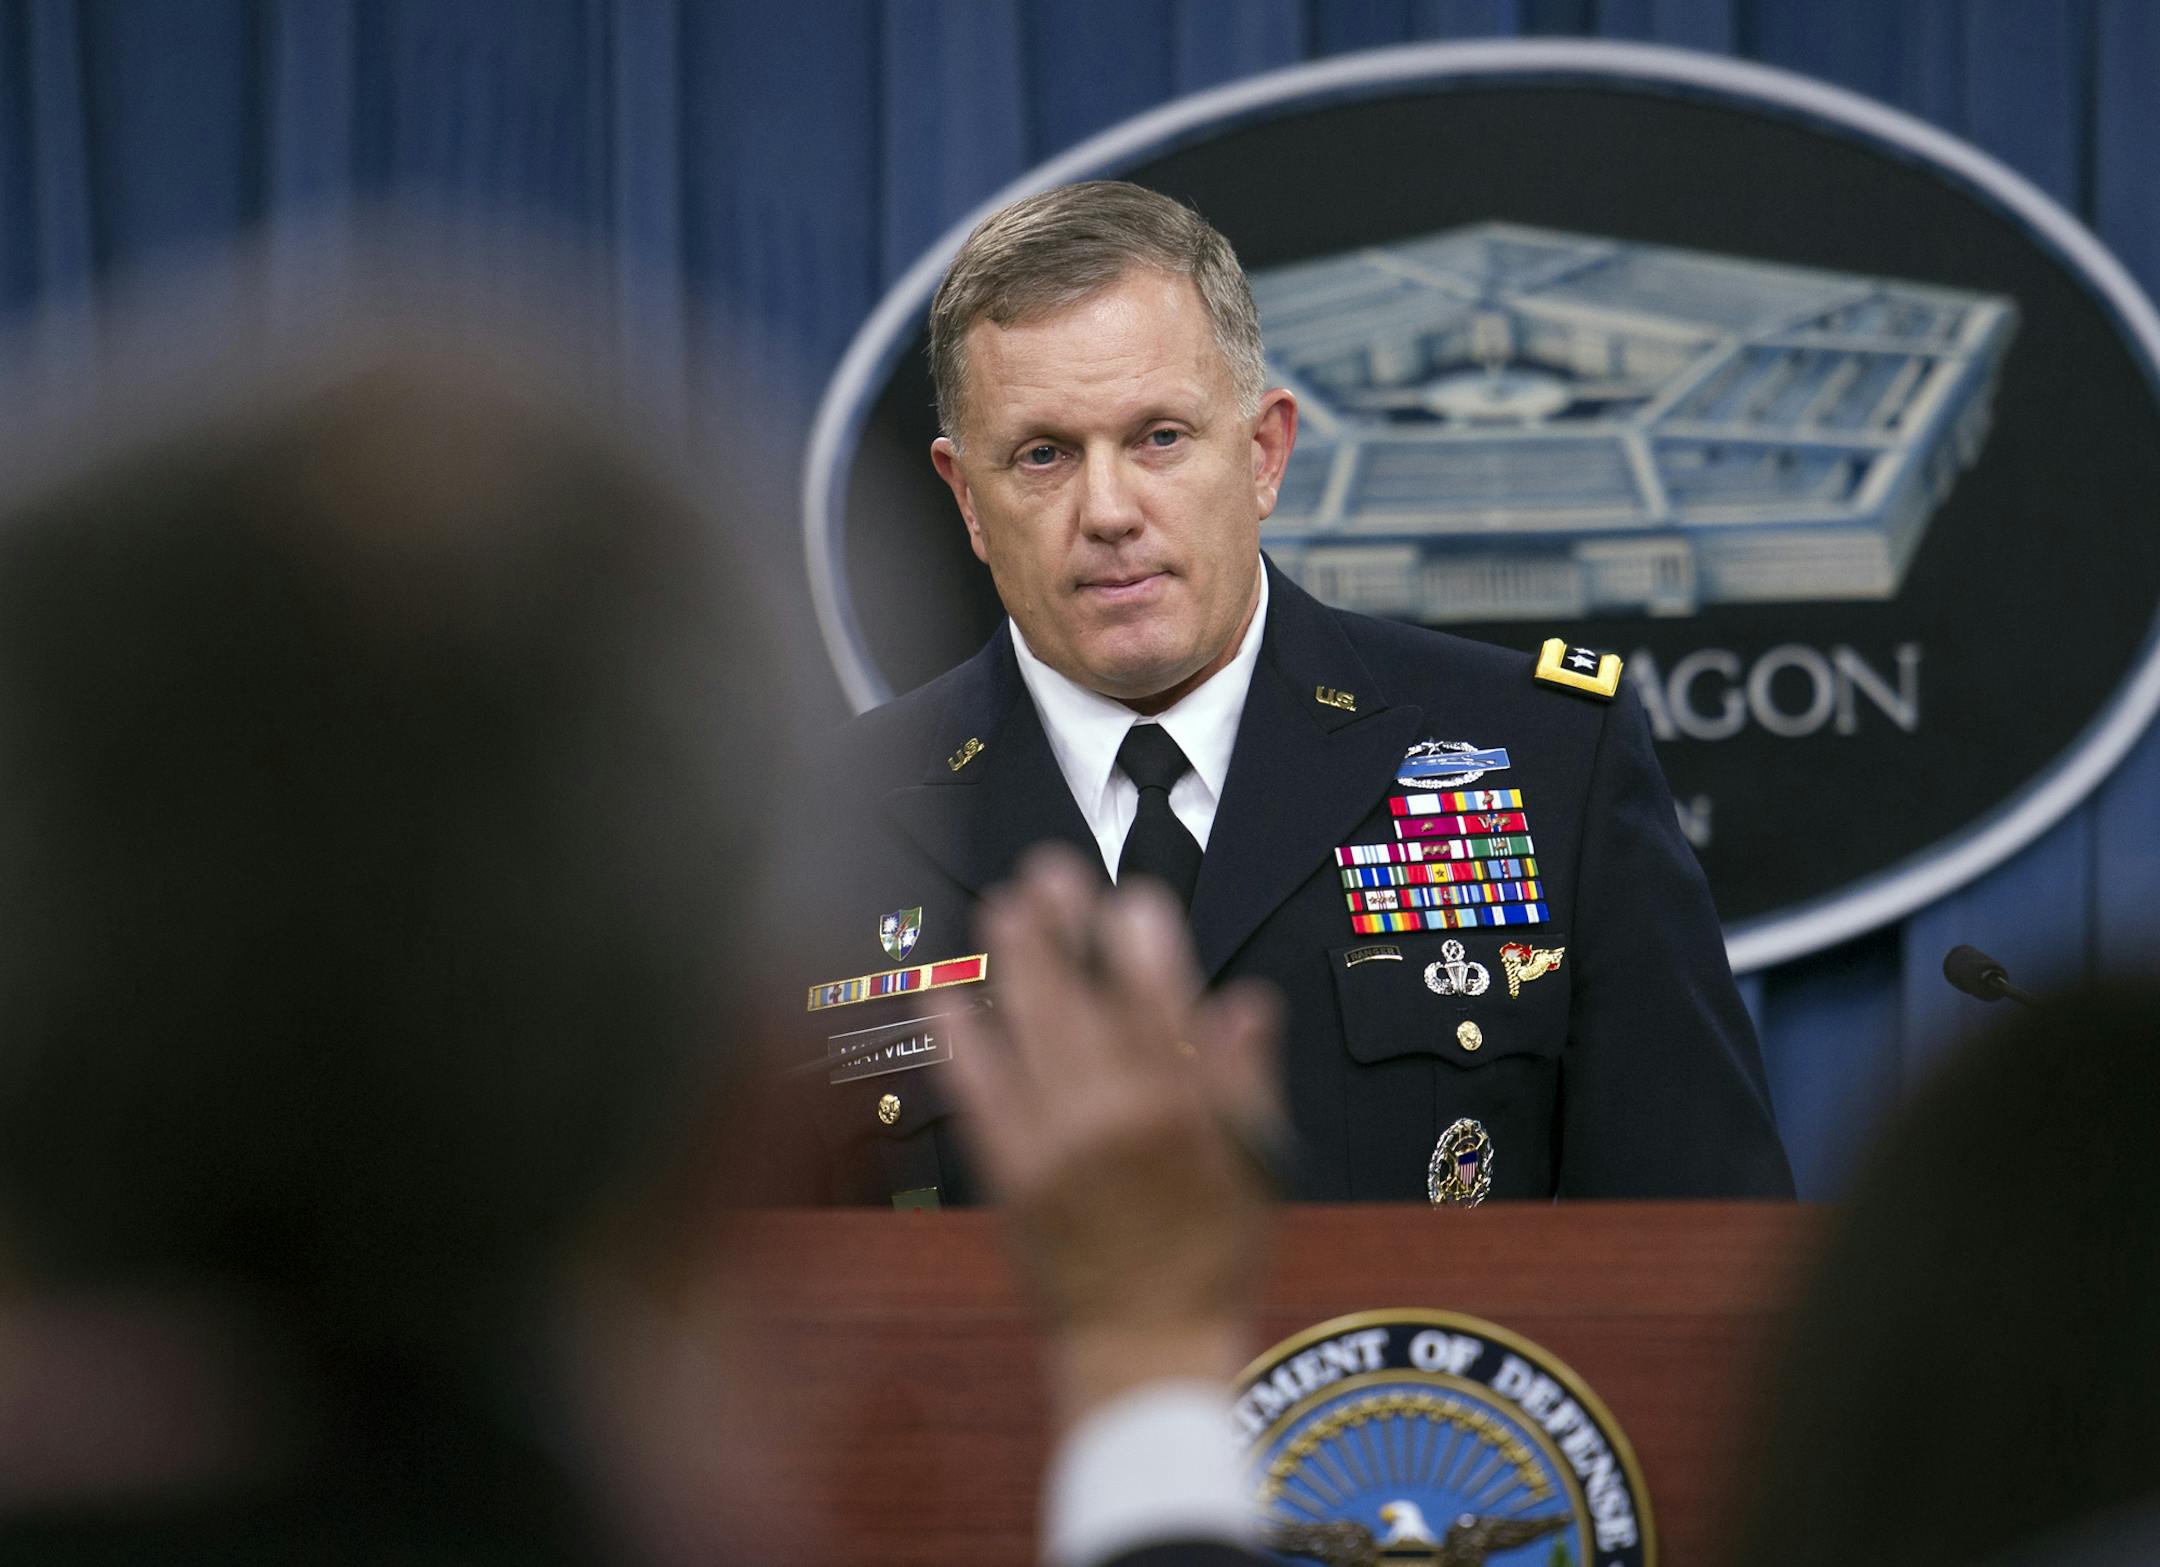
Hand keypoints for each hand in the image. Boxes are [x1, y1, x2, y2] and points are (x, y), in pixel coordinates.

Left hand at [949, 845, 1284, 1432]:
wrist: (1144, 1347)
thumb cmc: (1210, 1259)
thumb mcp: (1253, 1168)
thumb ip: (1243, 1081)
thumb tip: (1247, 1004)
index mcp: (1180, 1114)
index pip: (1158, 1005)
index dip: (1142, 943)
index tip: (1129, 895)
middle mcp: (1111, 1119)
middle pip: (1080, 1000)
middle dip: (1061, 929)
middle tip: (1047, 870)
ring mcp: (1052, 1144)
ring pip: (1027, 1033)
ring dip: (1011, 964)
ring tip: (1001, 908)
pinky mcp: (1008, 1172)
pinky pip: (976, 1094)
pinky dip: (959, 1043)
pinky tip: (944, 996)